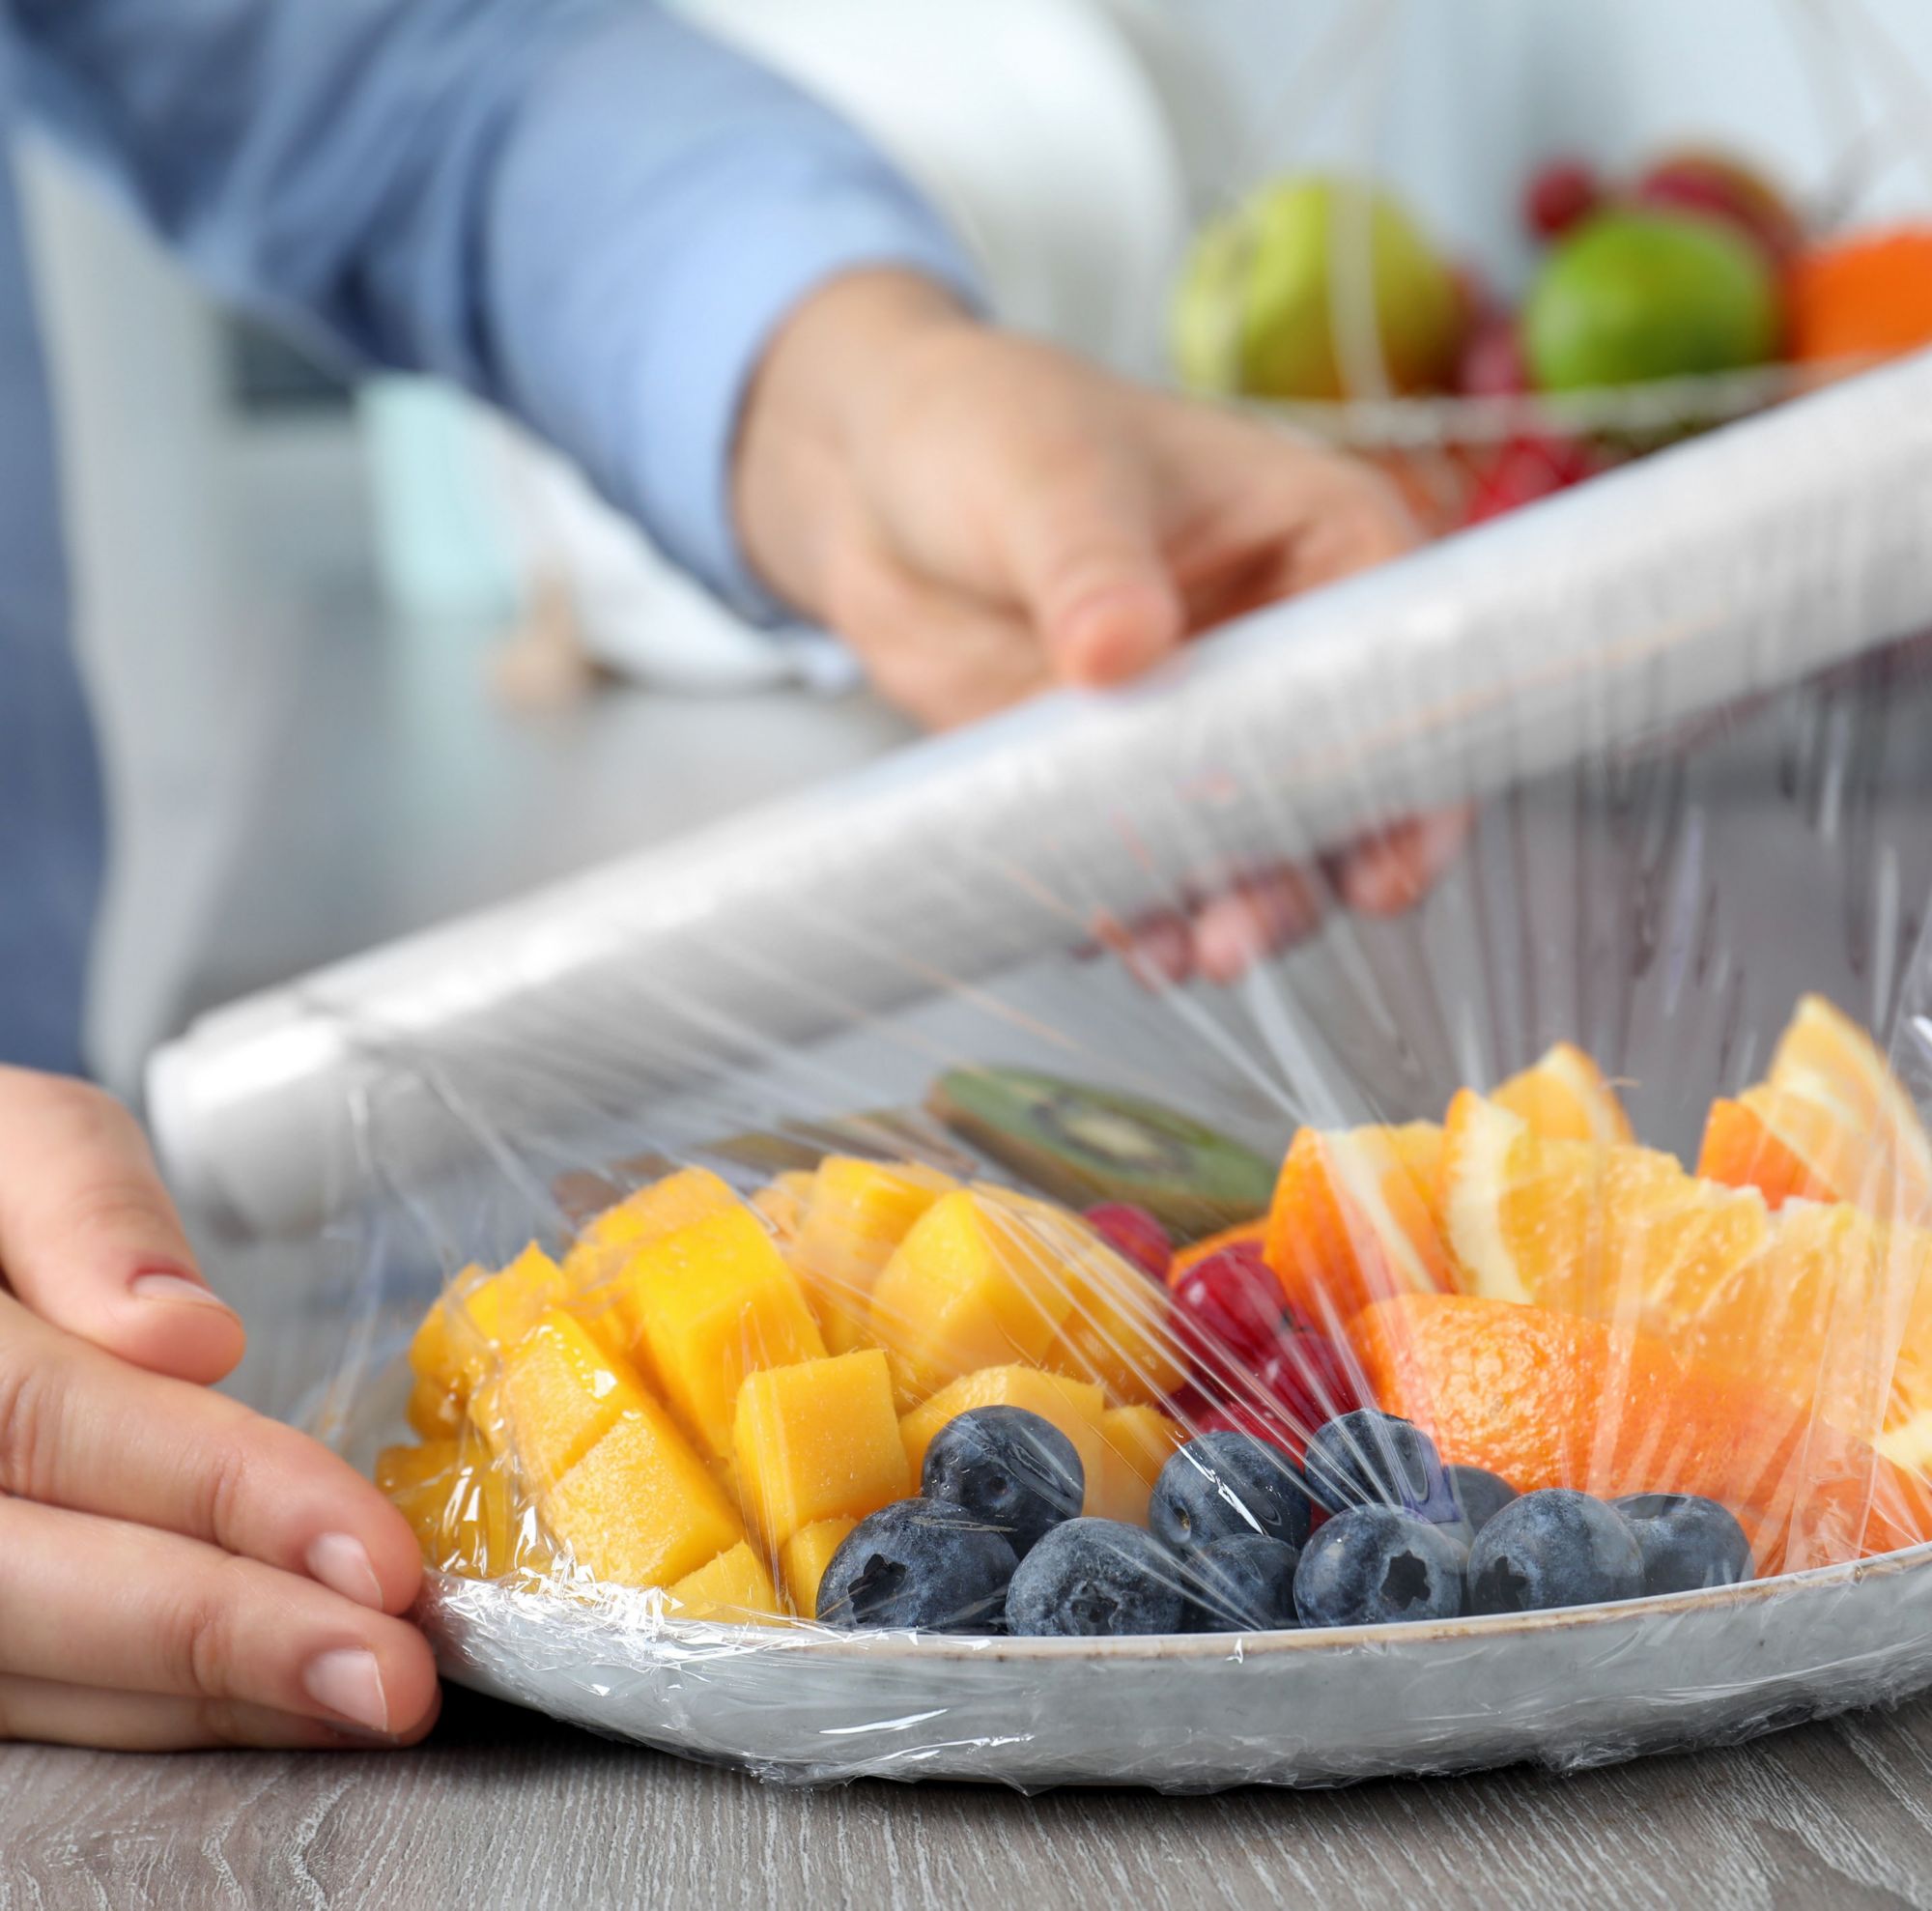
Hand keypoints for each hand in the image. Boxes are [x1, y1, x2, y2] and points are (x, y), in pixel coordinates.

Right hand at [0, 1068, 438, 1749]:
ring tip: (365, 1693)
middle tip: (394, 1674)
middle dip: (225, 1637)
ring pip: (28, 1672)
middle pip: (26, 1587)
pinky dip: (161, 1706)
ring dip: (207, 1698)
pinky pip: (32, 1693)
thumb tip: (187, 1336)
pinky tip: (277, 1695)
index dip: (220, 1490)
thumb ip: (83, 1209)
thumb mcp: (10, 1142)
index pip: (47, 1422)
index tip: (375, 1549)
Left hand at [736, 271, 1458, 976]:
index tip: (1384, 869)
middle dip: (1301, 875)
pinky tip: (1105, 932)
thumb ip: (1091, 567)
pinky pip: (1143, 862)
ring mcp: (1195, 727)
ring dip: (1223, 911)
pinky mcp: (1112, 781)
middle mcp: (1275, 652)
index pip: (1404, 666)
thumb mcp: (1047, 477)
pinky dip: (1133, 907)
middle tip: (1239, 936)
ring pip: (1246, 844)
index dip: (1413, 775)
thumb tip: (1121, 650)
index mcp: (1316, 546)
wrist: (865, 483)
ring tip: (1176, 957)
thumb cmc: (987, 429)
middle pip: (1336, 786)